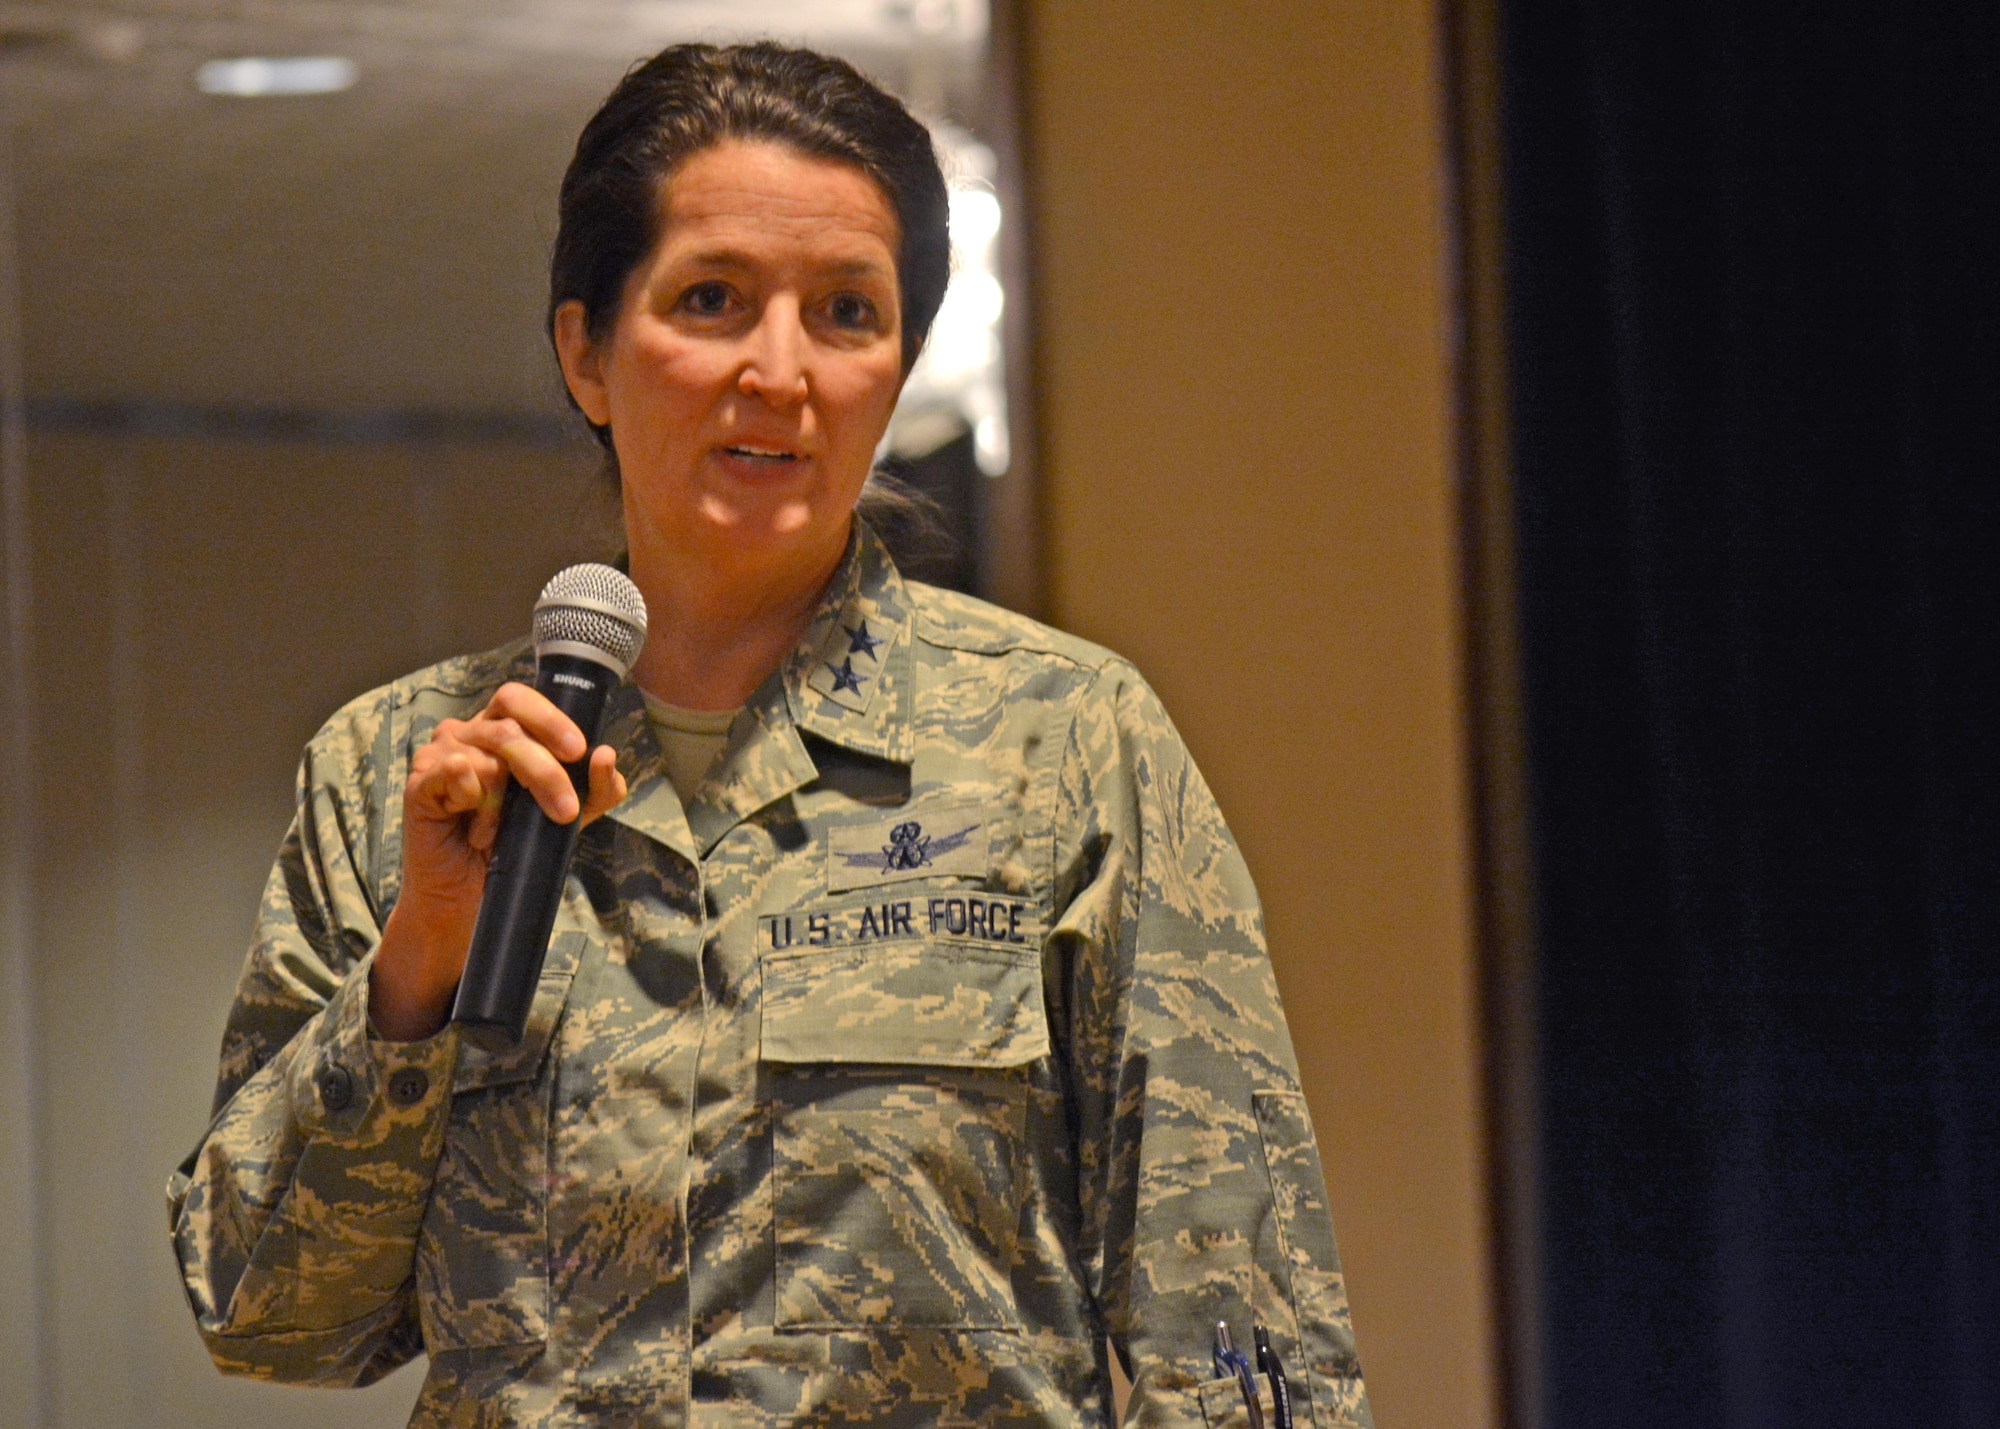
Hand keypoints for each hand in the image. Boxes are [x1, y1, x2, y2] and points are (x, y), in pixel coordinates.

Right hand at [368, 681, 626, 1040]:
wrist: (467, 898)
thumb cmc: (514, 847)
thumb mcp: (568, 816)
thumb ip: (596, 789)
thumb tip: (606, 755)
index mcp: (502, 728)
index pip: (520, 699)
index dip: (550, 719)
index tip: (579, 751)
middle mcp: (468, 732)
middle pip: (510, 728)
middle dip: (545, 770)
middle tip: (565, 812)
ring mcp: (439, 753)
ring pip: (488, 757)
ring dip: (506, 804)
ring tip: (499, 833)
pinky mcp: (419, 780)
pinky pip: (456, 772)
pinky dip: (475, 804)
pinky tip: (471, 828)